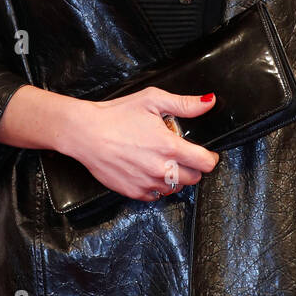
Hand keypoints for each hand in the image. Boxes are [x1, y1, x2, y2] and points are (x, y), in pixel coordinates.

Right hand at [58, 87, 219, 201]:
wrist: (85, 133)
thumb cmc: (116, 114)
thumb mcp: (152, 100)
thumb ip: (184, 104)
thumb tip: (209, 101)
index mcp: (169, 146)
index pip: (205, 163)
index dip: (210, 158)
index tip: (207, 155)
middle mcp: (160, 168)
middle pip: (194, 178)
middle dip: (193, 167)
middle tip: (182, 155)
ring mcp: (147, 182)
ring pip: (175, 188)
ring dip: (175, 178)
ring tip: (163, 162)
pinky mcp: (133, 192)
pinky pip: (155, 195)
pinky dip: (157, 186)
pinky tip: (148, 171)